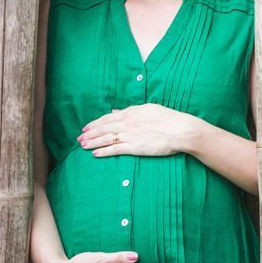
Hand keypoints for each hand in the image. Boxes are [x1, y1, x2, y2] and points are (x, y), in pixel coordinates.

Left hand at [79, 104, 200, 157]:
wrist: (181, 130)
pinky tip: (95, 153)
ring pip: (106, 138)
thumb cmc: (169, 119)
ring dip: (92, 142)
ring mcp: (131, 135)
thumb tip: (117, 111)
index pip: (108, 117)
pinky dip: (104, 151)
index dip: (95, 123)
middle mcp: (129, 122)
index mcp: (132, 112)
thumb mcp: (150, 109)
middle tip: (79, 137)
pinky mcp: (136, 147)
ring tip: (82, 146)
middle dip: (89, 133)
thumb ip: (132, 110)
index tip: (86, 127)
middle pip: (103, 128)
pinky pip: (116, 149)